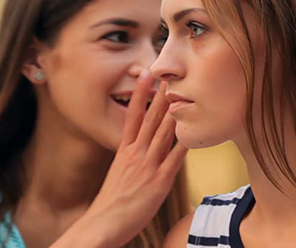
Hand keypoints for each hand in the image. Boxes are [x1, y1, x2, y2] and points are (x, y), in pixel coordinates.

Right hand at [51, 70, 187, 247]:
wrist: (104, 223)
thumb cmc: (110, 203)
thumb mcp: (117, 176)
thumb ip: (130, 162)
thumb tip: (139, 154)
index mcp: (123, 151)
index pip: (133, 116)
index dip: (140, 94)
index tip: (145, 75)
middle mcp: (135, 154)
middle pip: (150, 118)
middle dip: (160, 94)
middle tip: (168, 73)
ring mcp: (148, 166)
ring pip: (163, 132)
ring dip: (173, 110)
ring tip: (181, 91)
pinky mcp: (159, 182)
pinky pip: (175, 158)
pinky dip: (184, 143)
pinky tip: (191, 129)